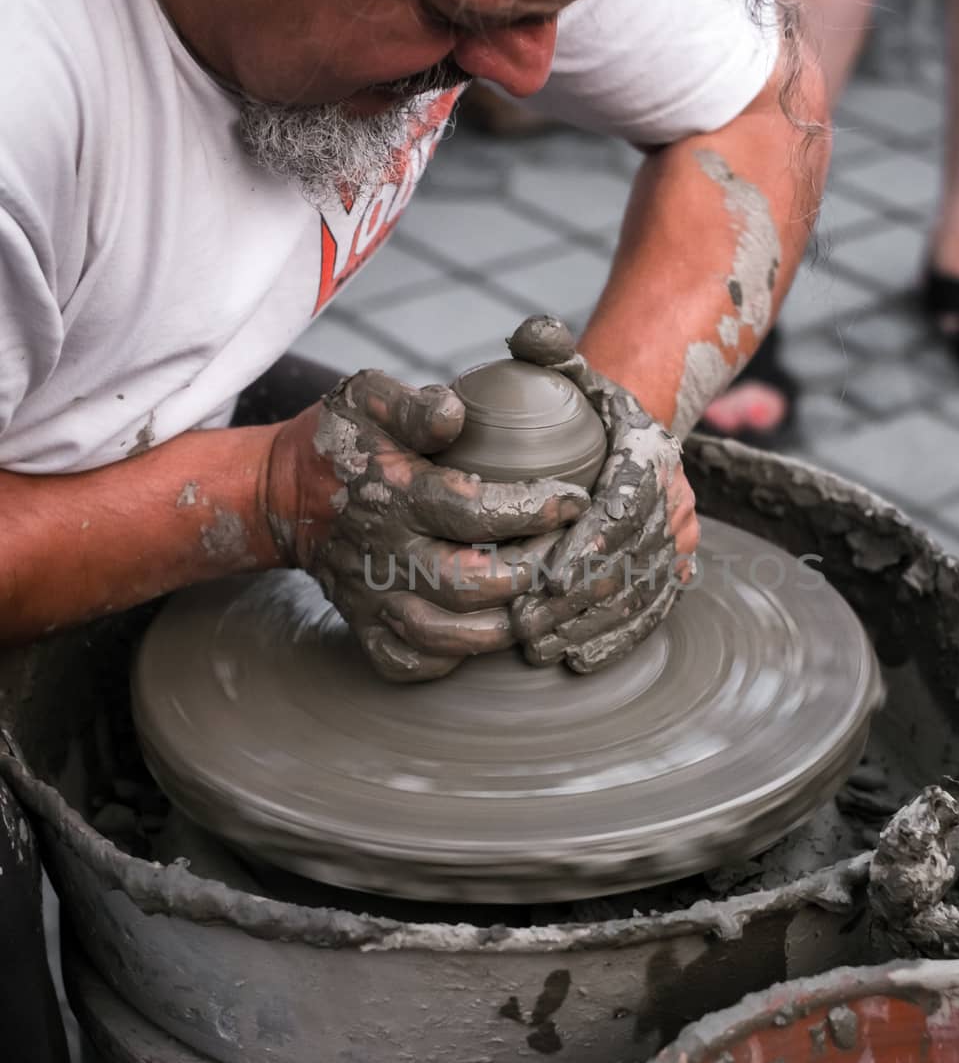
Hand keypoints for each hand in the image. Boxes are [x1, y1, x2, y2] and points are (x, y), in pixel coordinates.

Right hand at [265, 369, 588, 681]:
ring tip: (539, 602)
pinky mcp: (364, 626)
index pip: (475, 511)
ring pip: (443, 636)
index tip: (576, 500)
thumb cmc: (341, 441)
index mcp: (394, 495)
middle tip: (568, 558)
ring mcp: (371, 598)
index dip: (534, 509)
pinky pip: (408, 663)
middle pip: (467, 585)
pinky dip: (450, 661)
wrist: (279, 494)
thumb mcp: (366, 399)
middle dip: (529, 576)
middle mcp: (383, 555)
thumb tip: (456, 413)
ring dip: (500, 628)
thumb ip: (412, 404)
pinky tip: (484, 633)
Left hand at [505, 316, 698, 672]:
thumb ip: (547, 347)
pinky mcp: (675, 570)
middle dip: (577, 599)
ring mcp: (678, 539)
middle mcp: (675, 498)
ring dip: (590, 626)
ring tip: (540, 648)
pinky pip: (652, 610)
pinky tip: (579, 660)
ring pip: (640, 592)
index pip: (626, 506)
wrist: (632, 430)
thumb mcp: (570, 369)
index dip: (590, 545)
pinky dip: (618, 638)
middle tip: (525, 624)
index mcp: (649, 453)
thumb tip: (533, 334)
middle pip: (630, 559)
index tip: (548, 574)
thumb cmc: (587, 404)